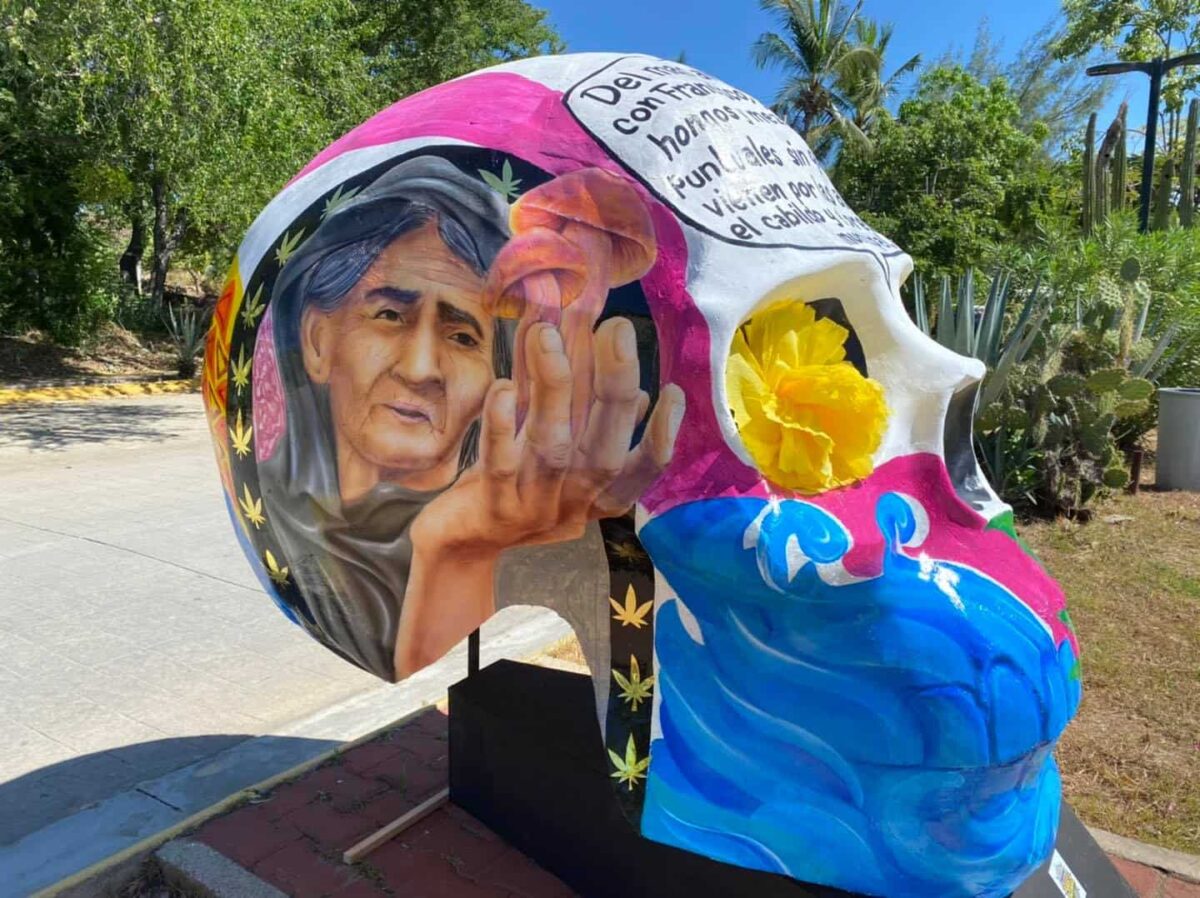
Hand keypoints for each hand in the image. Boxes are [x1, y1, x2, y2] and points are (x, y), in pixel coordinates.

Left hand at [410, 317, 683, 559]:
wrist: (461, 541)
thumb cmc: (517, 483)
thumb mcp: (558, 446)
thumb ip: (588, 413)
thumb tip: (639, 390)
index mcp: (599, 493)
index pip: (642, 469)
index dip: (662, 434)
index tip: (674, 389)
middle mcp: (575, 504)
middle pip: (605, 452)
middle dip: (614, 388)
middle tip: (617, 328)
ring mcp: (535, 510)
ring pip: (553, 450)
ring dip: (554, 389)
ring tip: (547, 335)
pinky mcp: (493, 509)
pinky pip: (500, 466)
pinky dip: (502, 426)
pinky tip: (503, 387)